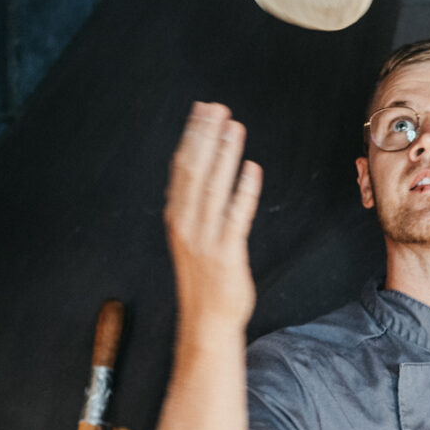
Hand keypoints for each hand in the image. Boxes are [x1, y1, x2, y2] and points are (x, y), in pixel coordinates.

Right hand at [164, 102, 261, 333]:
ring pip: (212, 188)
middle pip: (193, 170)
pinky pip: (235, 216)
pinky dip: (242, 190)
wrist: (207, 321)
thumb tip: (203, 176)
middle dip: (205, 136)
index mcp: (177, 217)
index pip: (181, 168)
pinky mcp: (226, 254)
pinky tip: (252, 168)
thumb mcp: (192, 239)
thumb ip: (196, 209)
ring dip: (224, 155)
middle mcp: (186, 224)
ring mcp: (204, 239)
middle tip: (218, 107)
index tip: (203, 111)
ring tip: (235, 127)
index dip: (193, 136)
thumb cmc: (205, 280)